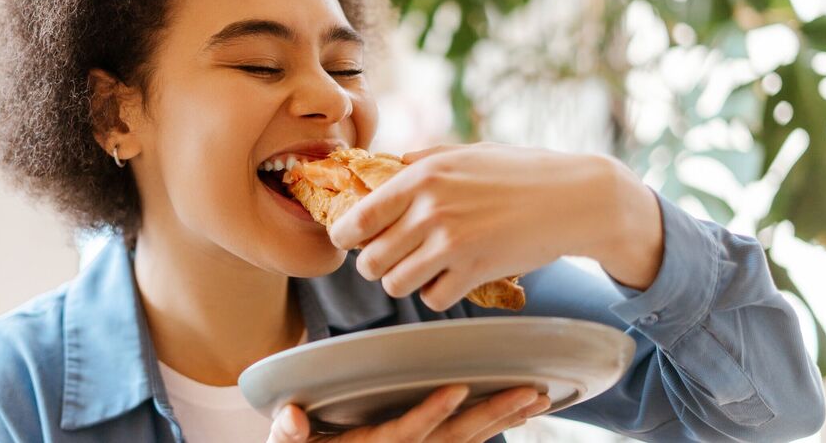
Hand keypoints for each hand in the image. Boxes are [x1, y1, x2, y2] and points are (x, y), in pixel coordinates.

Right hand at [265, 384, 551, 442]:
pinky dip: (493, 425)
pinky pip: (465, 441)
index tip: (457, 388)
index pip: (406, 431)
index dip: (431, 412)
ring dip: (503, 418)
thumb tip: (292, 416)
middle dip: (492, 414)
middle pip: (453, 438)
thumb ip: (288, 433)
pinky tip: (519, 411)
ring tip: (537, 397)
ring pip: (467, 440)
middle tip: (529, 391)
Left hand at [327, 142, 663, 309]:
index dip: (346, 237)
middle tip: (395, 257)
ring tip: (425, 268)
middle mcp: (430, 210)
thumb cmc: (522, 171)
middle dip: (378, 264)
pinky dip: (438, 294)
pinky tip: (453, 277)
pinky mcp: (476, 272)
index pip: (356, 219)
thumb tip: (390, 162)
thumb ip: (424, 159)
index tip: (354, 241)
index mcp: (421, 176)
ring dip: (406, 281)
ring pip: (396, 285)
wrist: (574, 198)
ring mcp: (452, 244)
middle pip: (371, 261)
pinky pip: (433, 299)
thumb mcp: (468, 152)